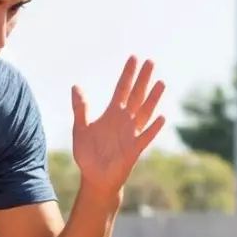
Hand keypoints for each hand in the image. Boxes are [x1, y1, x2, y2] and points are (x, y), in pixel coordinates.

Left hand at [70, 57, 166, 197]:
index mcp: (112, 114)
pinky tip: (161, 117)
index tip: (134, 58)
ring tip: (161, 83)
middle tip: (151, 61)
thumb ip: (80, 108)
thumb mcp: (81, 129)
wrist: (94, 178)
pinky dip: (153, 128)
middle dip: (143, 79)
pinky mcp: (134, 150)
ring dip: (152, 99)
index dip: (128, 74)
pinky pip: (145, 137)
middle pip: (136, 96)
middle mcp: (124, 121)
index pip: (122, 89)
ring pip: (144, 112)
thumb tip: (75, 86)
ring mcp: (131, 134)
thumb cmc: (88, 154)